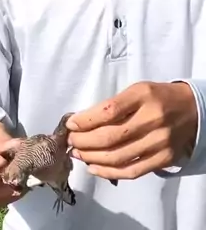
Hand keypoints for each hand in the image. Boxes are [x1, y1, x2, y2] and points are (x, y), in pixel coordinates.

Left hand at [65, 81, 197, 181]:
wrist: (193, 109)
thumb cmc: (156, 97)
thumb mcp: (136, 90)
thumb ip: (113, 105)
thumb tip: (82, 122)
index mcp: (142, 96)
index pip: (108, 111)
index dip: (85, 120)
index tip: (70, 124)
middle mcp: (152, 119)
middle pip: (110, 136)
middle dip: (84, 141)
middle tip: (70, 141)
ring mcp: (159, 141)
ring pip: (118, 156)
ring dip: (92, 157)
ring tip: (77, 154)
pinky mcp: (164, 159)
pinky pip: (132, 171)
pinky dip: (109, 172)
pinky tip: (94, 168)